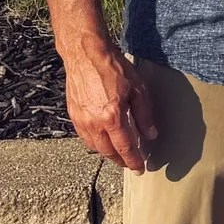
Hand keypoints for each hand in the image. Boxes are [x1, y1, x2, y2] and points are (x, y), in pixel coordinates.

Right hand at [63, 45, 156, 172]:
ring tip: (118, 155)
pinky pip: (85, 137)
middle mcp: (94, 122)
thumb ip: (144, 115)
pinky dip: (95, 143)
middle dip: (120, 160)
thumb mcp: (138, 89)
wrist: (86, 55)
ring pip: (95, 146)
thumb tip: (151, 135)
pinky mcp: (73, 115)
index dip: (133, 161)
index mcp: (112, 117)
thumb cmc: (113, 68)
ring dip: (107, 153)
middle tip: (130, 164)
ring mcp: (81, 120)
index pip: (125, 147)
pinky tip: (103, 141)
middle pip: (108, 151)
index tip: (140, 169)